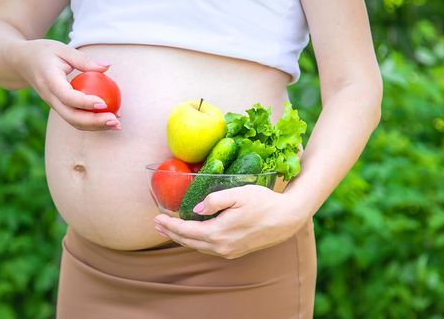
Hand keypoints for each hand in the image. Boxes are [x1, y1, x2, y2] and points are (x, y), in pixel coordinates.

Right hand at [6, 39, 120, 130]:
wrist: (20, 63)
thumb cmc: (43, 52)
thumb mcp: (62, 49)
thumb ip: (84, 60)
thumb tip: (107, 66)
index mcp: (49, 81)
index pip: (68, 96)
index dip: (85, 102)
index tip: (104, 103)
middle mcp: (50, 97)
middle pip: (71, 116)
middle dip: (94, 122)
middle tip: (116, 120)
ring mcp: (53, 104)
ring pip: (73, 122)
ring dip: (95, 126)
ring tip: (117, 124)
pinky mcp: (58, 107)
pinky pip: (74, 119)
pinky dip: (91, 122)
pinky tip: (108, 120)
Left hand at [154, 185, 309, 258]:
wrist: (287, 219)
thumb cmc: (264, 202)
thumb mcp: (238, 193)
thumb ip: (214, 200)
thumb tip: (196, 208)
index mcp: (218, 232)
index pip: (185, 230)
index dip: (169, 225)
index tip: (157, 218)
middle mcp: (220, 246)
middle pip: (188, 241)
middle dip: (170, 233)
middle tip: (156, 224)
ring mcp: (228, 251)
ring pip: (197, 246)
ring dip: (181, 238)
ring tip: (168, 230)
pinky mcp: (234, 251)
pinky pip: (208, 248)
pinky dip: (195, 241)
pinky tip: (191, 234)